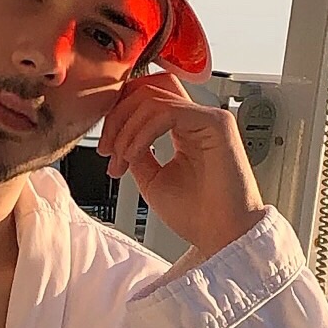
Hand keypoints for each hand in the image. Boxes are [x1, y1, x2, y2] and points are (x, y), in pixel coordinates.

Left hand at [99, 72, 268, 265]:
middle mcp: (198, 119)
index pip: (147, 101)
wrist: (222, 236)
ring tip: (121, 159)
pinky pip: (167, 112)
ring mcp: (208, 117)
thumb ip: (136, 151)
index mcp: (185, 130)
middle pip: (147, 91)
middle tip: (106, 150)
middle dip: (117, 118)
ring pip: (153, 99)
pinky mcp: (216, 123)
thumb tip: (116, 136)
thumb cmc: (197, 215)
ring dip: (126, 129)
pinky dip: (143, 132)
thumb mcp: (151, 178)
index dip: (118, 117)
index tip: (105, 149)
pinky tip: (135, 154)